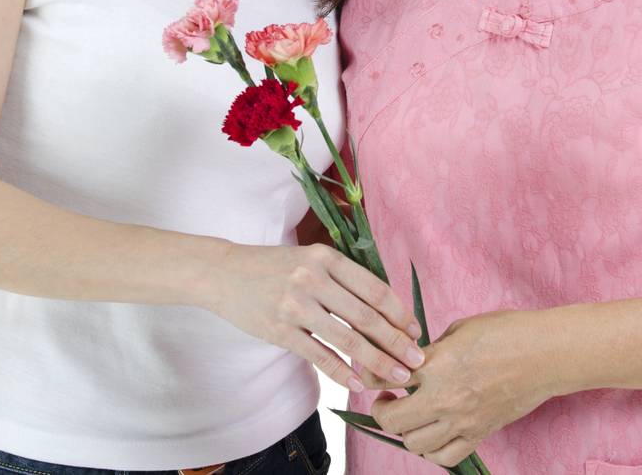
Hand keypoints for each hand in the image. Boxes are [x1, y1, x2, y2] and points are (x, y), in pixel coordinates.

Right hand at [210, 243, 424, 392]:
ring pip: (347, 339)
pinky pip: (317, 355)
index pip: (374, 288)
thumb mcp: (309, 259)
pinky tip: (357, 384)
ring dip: (377, 361)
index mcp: (325, 257)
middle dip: (397, 342)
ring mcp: (294, 306)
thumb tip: (384, 308)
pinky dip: (340, 372)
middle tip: (417, 361)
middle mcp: (313, 279)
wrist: (223, 273)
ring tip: (397, 376)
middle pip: (366, 316)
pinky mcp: (278, 330)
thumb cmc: (273, 267)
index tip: (415, 330)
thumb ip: (342, 277)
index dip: (399, 312)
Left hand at [371, 310, 550, 466]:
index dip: (370, 377)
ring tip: (409, 417)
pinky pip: (444, 456)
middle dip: (382, 411)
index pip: (385, 377)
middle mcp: (445, 396)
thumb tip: (415, 361)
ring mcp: (462, 420)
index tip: (371, 376)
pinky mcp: (478, 433)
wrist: (544, 355)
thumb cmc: (507, 333)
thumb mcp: (460, 328)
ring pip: (414, 444)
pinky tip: (431, 435)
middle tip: (386, 400)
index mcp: (437, 364)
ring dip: (404, 431)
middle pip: (393, 420)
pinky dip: (431, 450)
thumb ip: (433, 349)